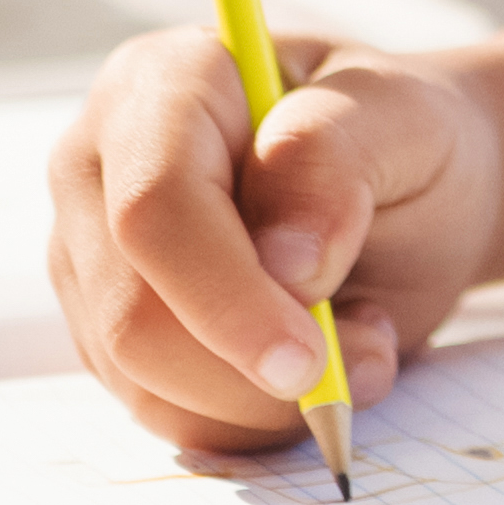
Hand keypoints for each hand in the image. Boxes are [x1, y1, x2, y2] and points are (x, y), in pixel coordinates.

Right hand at [45, 30, 503, 449]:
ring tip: (359, 339)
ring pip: (144, 380)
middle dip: (250, 368)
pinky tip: (319, 364)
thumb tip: (285, 259)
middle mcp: (100, 167)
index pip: (153, 207)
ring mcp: (94, 256)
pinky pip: (165, 413)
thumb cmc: (402, 136)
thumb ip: (334, 160)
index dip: (223, 294)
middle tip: (366, 356)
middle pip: (133, 311)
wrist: (409, 189)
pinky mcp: (111, 332)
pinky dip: (254, 419)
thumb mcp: (404, 118)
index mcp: (162, 85)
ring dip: (267, 399)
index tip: (307, 357)